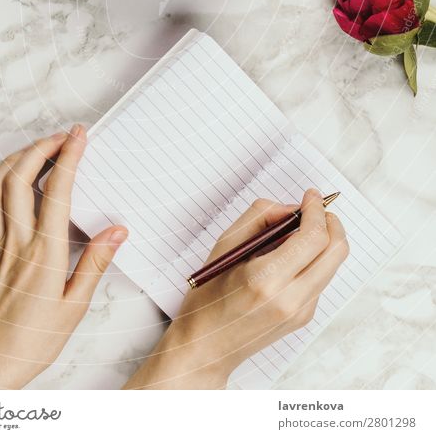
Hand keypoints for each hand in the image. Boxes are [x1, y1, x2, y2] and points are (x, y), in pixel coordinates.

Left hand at [0, 125, 127, 389]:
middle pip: (22, 179)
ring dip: (15, 158)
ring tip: (35, 146)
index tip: (78, 137)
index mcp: (44, 254)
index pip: (57, 192)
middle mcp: (16, 242)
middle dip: (42, 148)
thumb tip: (117, 231)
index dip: (68, 157)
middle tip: (61, 137)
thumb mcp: (74, 307)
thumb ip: (95, 264)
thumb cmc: (32, 339)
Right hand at [125, 188, 347, 388]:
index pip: (313, 238)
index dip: (317, 210)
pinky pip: (320, 279)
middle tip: (315, 209)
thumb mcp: (225, 245)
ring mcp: (301, 312)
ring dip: (323, 240)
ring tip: (296, 232)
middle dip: (331, 223)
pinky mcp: (304, 318)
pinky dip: (313, 259)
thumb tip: (291, 208)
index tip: (311, 195)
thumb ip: (261, 217)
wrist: (206, 347)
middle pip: (336, 251)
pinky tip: (289, 257)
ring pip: (332, 264)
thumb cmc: (208, 296)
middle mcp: (291, 299)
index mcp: (267, 279)